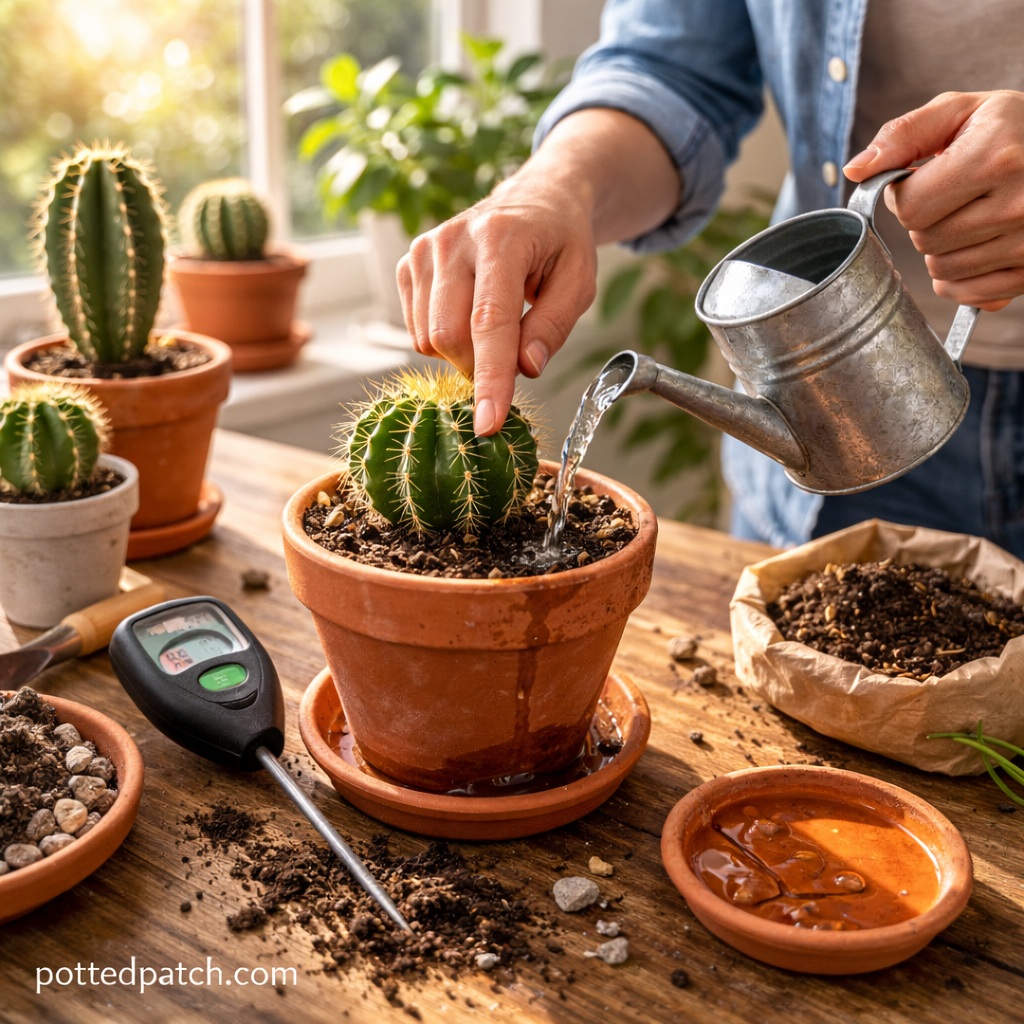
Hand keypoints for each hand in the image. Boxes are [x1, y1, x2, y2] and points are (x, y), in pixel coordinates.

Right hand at [398, 159, 597, 435]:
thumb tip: (527, 368)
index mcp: (501, 238)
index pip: (489, 323)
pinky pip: (417, 330)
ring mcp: (424, 249)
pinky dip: (446, 338)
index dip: (490, 379)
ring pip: (429, 339)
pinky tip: (470, 313)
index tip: (487, 424)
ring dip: (465, 352)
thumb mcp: (579, 281)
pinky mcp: (409, 264)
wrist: (535, 200)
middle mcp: (453, 240)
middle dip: (480, 366)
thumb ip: (554, 326)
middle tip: (513, 355)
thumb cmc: (560, 243)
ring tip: (496, 323)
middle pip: (449, 336)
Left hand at [844, 91, 1023, 311]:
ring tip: (969, 217)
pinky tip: (977, 245)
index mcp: (995, 157)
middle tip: (953, 197)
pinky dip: (962, 278)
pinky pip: (968, 294)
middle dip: (925, 221)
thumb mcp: (960, 112)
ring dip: (942, 249)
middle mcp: (1018, 203)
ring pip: (942, 271)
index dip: (905, 194)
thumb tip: (854, 170)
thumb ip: (902, 136)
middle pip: (924, 241)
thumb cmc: (1010, 129)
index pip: (910, 208)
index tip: (924, 178)